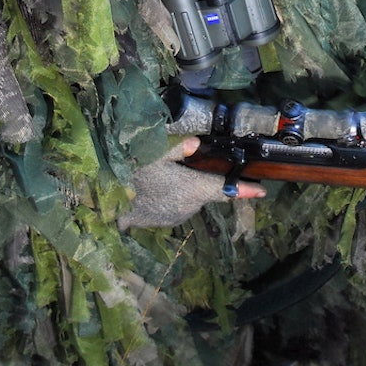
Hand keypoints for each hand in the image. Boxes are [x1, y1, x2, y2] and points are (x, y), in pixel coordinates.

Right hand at [118, 137, 264, 229]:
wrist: (103, 201)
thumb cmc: (130, 172)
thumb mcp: (153, 152)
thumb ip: (178, 147)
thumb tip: (196, 142)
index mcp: (192, 189)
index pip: (226, 190)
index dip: (246, 190)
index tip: (263, 191)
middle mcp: (188, 207)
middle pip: (205, 192)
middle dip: (202, 180)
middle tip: (185, 165)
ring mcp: (174, 218)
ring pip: (189, 200)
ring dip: (184, 190)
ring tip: (164, 175)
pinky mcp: (159, 223)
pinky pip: (173, 209)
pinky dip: (170, 199)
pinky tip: (154, 189)